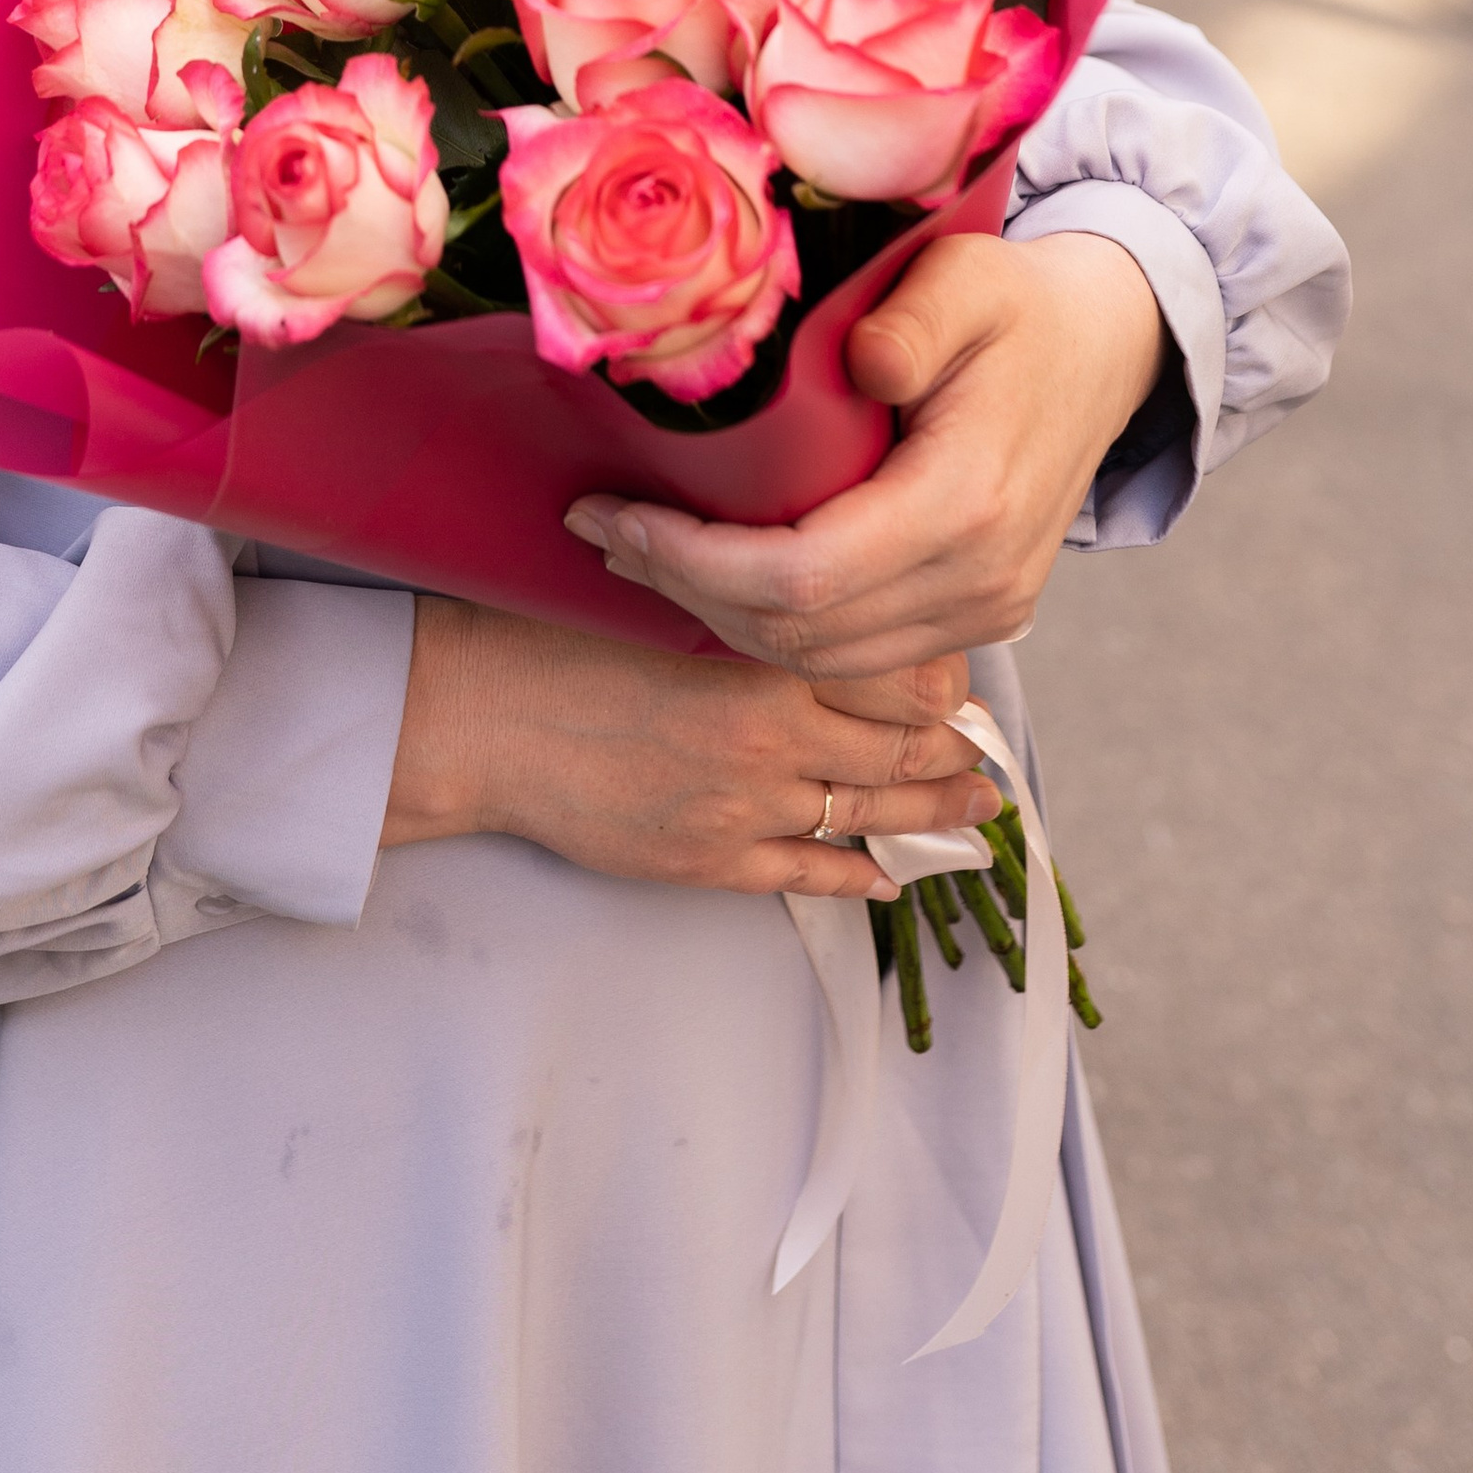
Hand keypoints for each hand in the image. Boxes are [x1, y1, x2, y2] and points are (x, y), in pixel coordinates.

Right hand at [378, 600, 988, 896]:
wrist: (482, 721)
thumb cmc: (557, 640)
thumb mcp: (663, 597)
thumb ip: (743, 606)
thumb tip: (803, 597)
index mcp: (761, 662)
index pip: (890, 681)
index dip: (939, 684)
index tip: (961, 678)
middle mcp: (769, 740)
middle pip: (895, 755)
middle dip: (952, 756)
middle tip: (991, 755)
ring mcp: (744, 809)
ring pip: (866, 817)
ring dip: (929, 815)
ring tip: (975, 811)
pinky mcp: (710, 861)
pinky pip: (807, 873)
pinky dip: (858, 875)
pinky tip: (888, 875)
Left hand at [566, 231, 1166, 678]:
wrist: (1105, 348)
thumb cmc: (1017, 302)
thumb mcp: (967, 277)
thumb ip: (914, 320)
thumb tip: (862, 363)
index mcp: (969, 501)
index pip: (803, 575)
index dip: (694, 561)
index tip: (611, 511)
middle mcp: (982, 577)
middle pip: (799, 631)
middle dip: (683, 589)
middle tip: (597, 529)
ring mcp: (987, 608)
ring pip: (822, 658)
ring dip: (717, 616)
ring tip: (634, 551)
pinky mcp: (980, 614)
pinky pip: (858, 653)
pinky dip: (774, 625)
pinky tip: (712, 574)